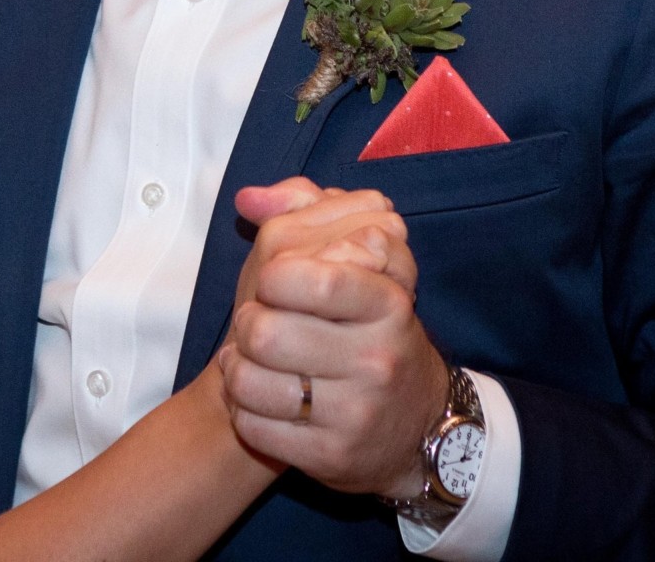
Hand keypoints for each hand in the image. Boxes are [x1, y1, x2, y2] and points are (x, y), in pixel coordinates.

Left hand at [219, 179, 446, 501]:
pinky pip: (253, 426)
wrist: (417, 425)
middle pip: (265, 332)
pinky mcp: (332, 457)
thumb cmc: (372, 331)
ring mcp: (356, 413)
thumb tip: (249, 198)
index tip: (275, 282)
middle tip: (259, 325)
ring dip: (237, 367)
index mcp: (389, 303)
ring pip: (250, 381)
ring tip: (251, 361)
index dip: (274, 277)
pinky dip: (243, 408)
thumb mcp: (361, 261)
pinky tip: (259, 398)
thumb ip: (307, 211)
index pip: (313, 278)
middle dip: (247, 324)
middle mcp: (377, 360)